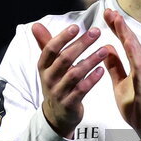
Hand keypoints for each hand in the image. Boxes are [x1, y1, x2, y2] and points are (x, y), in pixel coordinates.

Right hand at [31, 23, 107, 137]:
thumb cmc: (56, 83)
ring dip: (91, 60)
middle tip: (96, 32)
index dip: (62, 38)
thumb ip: (46, 44)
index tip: (76, 27)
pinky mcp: (69, 103)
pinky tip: (102, 70)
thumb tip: (36, 25)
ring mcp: (59, 91)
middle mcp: (49, 78)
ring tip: (105, 50)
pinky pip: (81, 90)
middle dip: (81, 44)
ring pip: (75, 74)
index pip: (50, 49)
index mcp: (44, 66)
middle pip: (64, 59)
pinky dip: (92, 80)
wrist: (57, 115)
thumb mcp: (48, 65)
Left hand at [102, 9, 140, 139]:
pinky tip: (127, 41)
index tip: (107, 14)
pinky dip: (133, 51)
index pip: (125, 42)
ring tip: (117, 19)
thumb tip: (107, 50)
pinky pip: (139, 63)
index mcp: (136, 65)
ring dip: (126, 33)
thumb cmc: (137, 107)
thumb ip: (115, 67)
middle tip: (109, 10)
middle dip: (120, 24)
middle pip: (131, 40)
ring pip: (135, 48)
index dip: (117, 27)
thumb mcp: (120, 83)